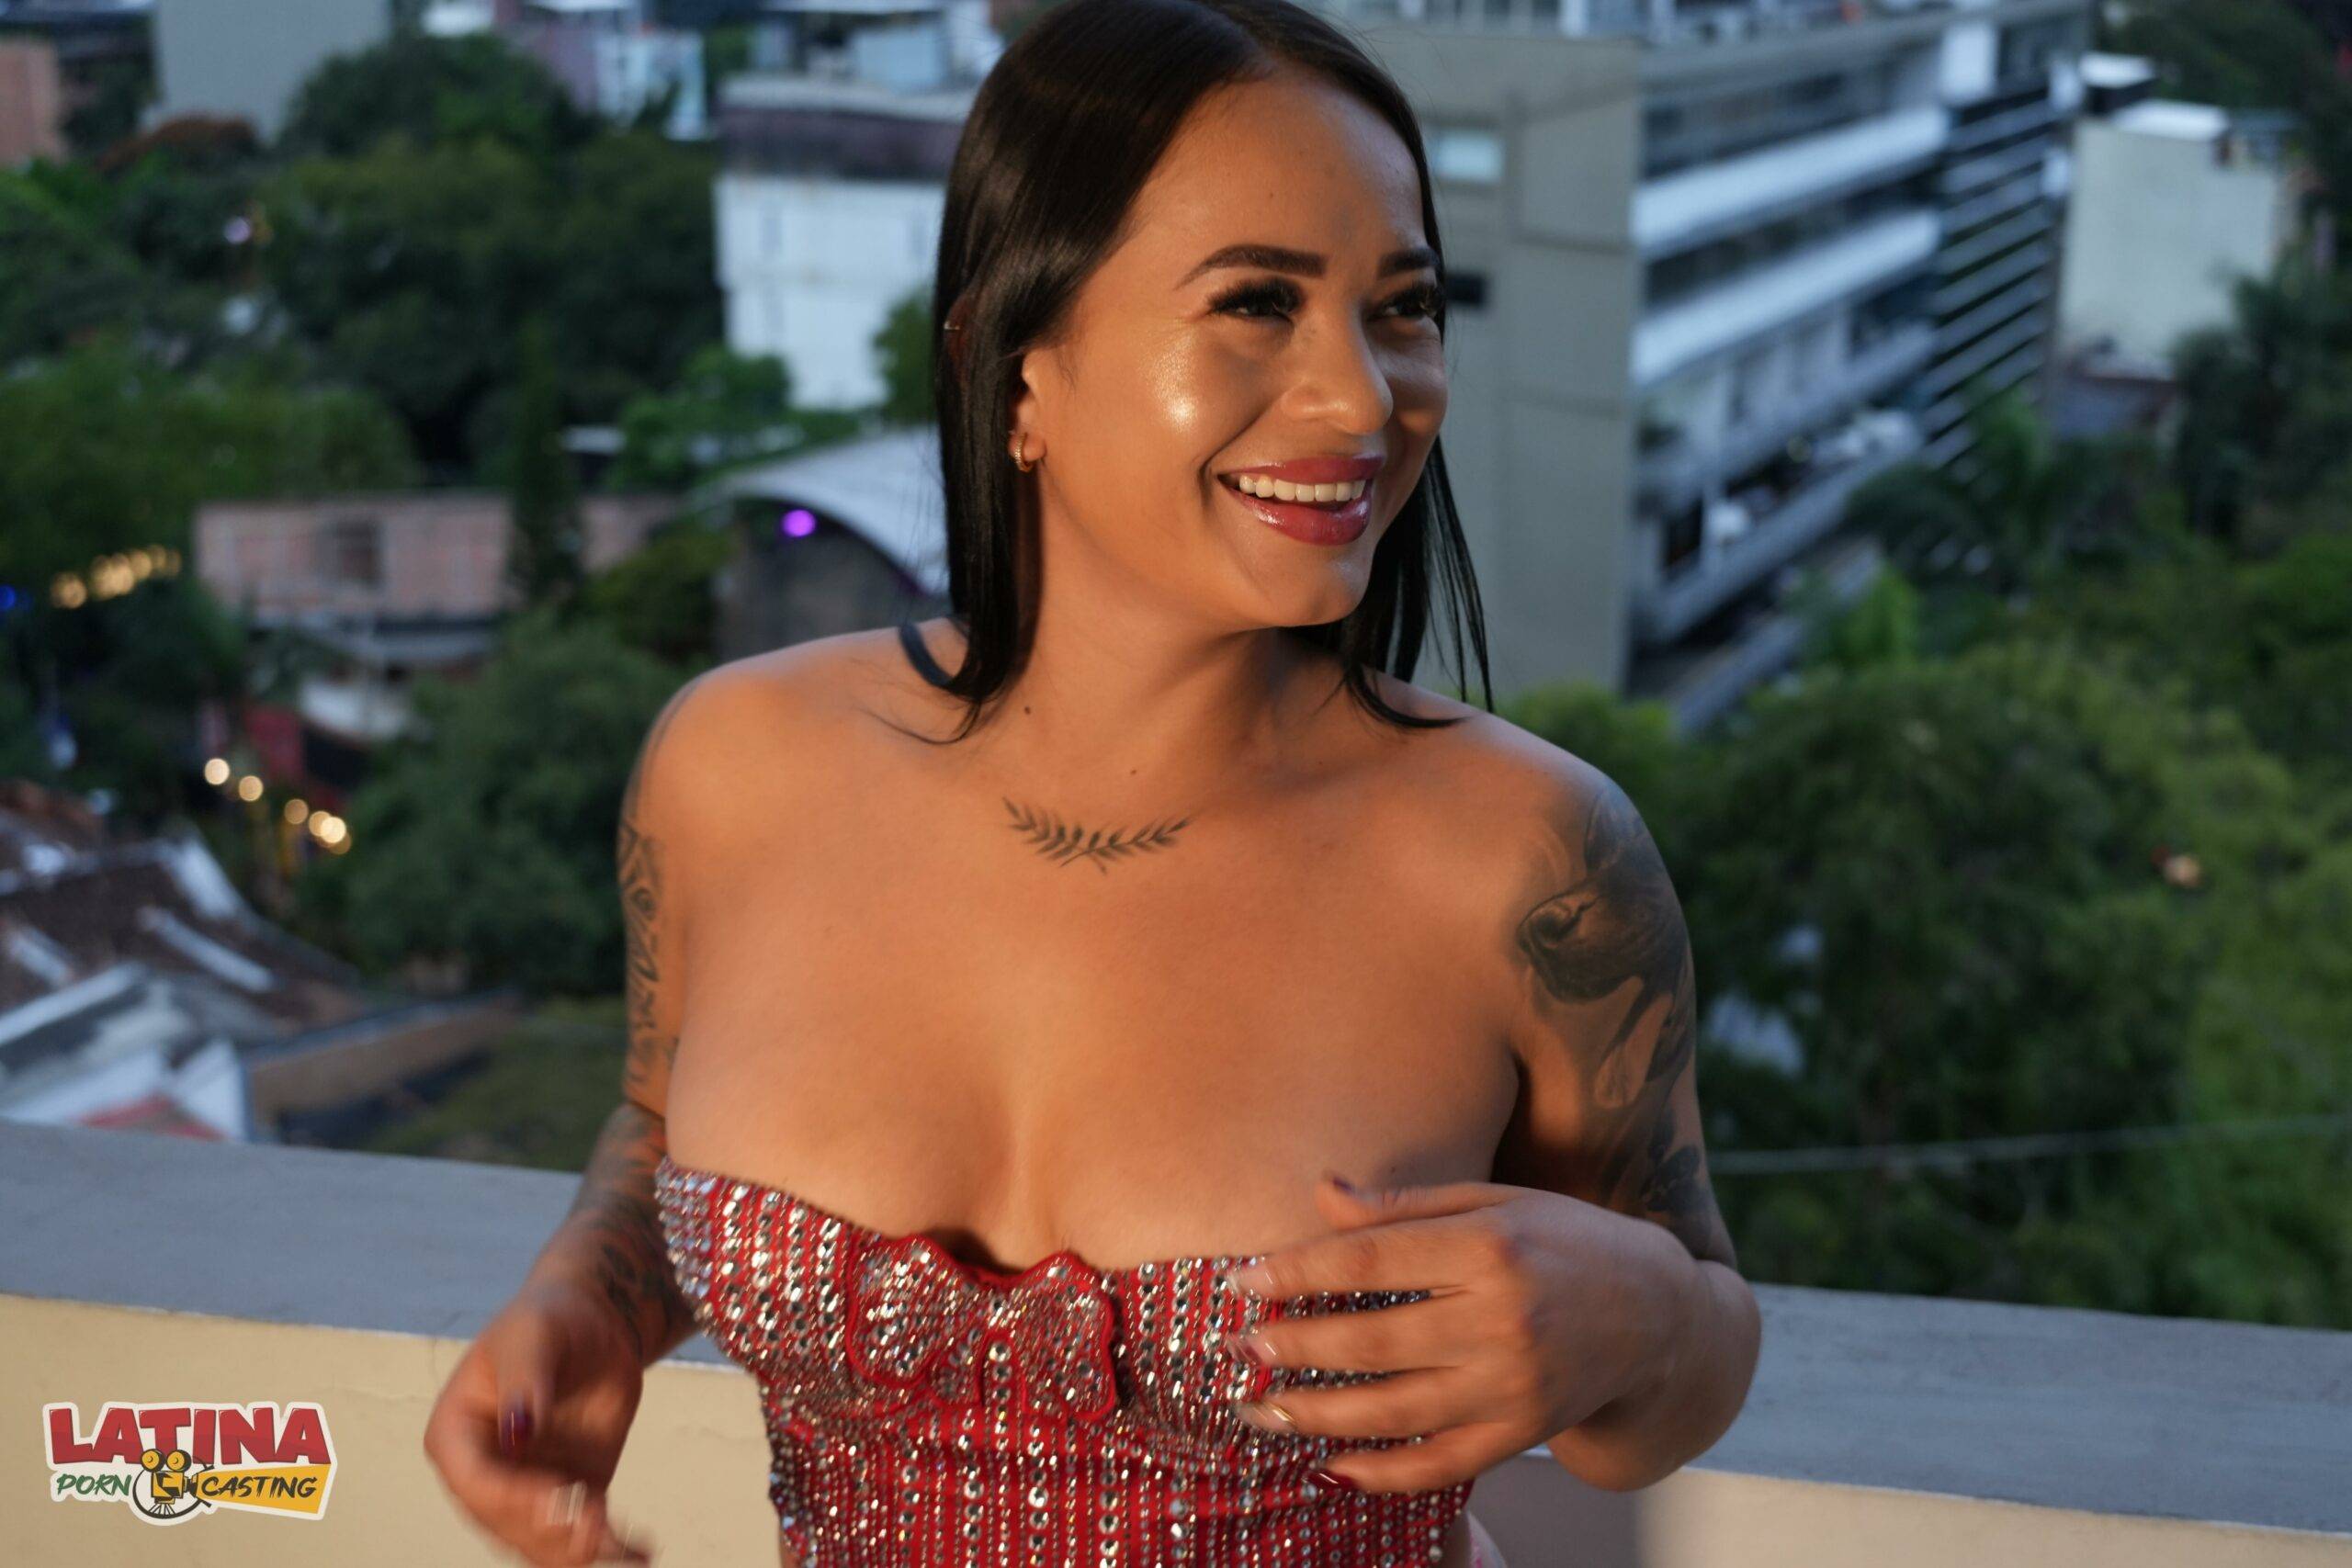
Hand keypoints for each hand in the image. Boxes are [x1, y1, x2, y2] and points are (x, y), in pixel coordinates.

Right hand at [423, 1277, 655, 1564]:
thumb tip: (516, 1431)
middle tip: (598, 1527)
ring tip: (625, 1551)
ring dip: (580, 1550)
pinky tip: (640, 1554)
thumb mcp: (536, 1336)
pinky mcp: (569, 1495)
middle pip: (508, 1522)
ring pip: (544, 1541)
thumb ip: (525, 1383)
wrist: (592, 1323)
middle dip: (553, 1531)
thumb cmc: (551, 1319)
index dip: (514, 1498)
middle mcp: (483, 1473)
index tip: (561, 1497)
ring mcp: (525, 1491)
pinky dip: (610, 1549)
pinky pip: (583, 1533)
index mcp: (455, 1434)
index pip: (477, 1482)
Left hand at [1217, 1172, 1695, 1494]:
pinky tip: (1332, 1462)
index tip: (1242, 1278)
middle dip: (1293, 1346)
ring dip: (1318, 1414)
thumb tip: (1319, 1192)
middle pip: (1374, 1340)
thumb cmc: (1567, 1241)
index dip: (1298, 1271)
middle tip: (1236, 1347)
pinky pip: (1441, 1464)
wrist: (1662, 1315)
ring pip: (1397, 1410)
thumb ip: (1406, 1205)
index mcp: (1490, 1247)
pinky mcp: (1525, 1433)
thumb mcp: (1497, 1201)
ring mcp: (1515, 1386)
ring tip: (1262, 1408)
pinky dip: (1382, 1471)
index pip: (1371, 1261)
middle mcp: (1503, 1319)